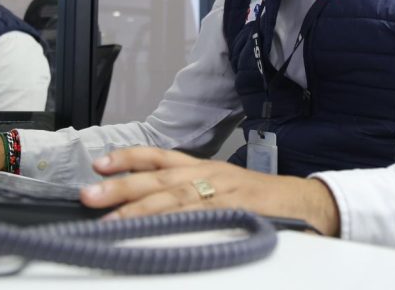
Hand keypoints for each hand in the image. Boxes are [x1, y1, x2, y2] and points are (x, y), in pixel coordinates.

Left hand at [80, 147, 340, 235]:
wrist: (305, 204)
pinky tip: (151, 234)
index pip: (160, 158)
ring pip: (172, 200)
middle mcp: (209, 175)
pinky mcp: (232, 213)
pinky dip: (172, 227)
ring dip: (137, 210)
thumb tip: (154, 206)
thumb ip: (192, 194)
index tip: (99, 163)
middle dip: (120, 186)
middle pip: (157, 180)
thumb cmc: (263, 200)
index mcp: (205, 168)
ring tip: (107, 221)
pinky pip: (196, 220)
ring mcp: (220, 194)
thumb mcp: (224, 187)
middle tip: (89, 195)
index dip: (129, 159)